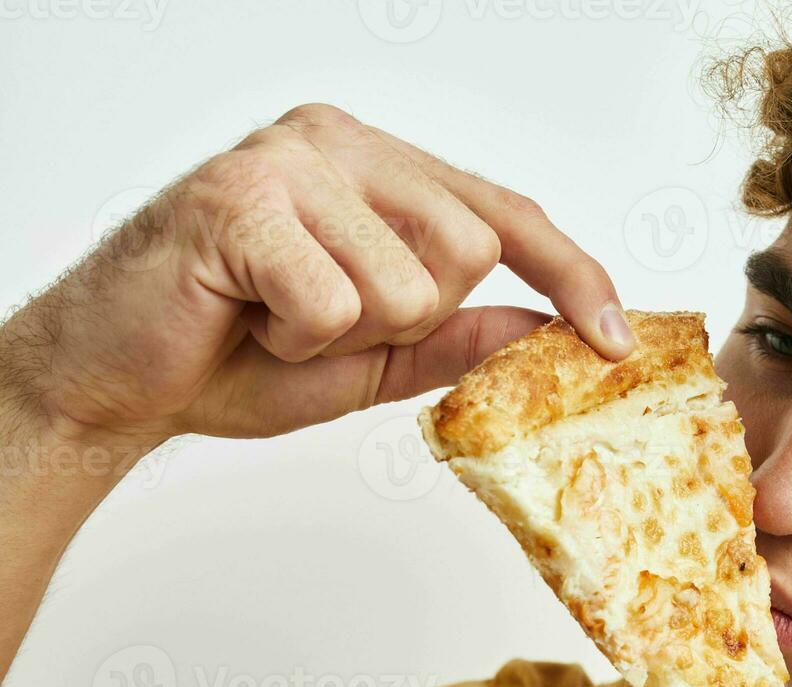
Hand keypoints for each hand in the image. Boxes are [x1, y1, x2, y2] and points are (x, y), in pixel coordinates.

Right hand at [0, 102, 633, 449]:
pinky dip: (297, 338)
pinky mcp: (239, 199)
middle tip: (331, 325)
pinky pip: (335, 300)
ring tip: (280, 319)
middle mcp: (340, 142)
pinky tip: (246, 316)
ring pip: (411, 278)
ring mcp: (288, 161)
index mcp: (380, 168)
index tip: (617, 338)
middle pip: (472, 246)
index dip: (572, 274)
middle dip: (415, 318)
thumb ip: (460, 336)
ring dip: (350, 333)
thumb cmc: (238, 356)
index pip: (508, 212)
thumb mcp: (377, 357)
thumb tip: (547, 330)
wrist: (116, 380)